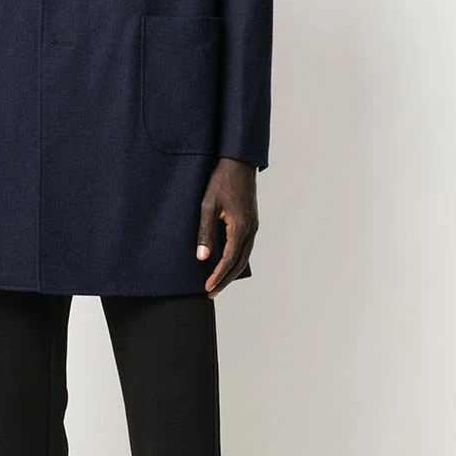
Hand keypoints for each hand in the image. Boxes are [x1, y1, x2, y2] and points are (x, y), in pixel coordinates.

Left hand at [196, 157, 258, 296]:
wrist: (239, 162)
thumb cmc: (221, 181)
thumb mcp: (207, 205)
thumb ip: (205, 232)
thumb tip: (202, 257)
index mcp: (240, 227)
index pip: (229, 259)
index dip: (218, 276)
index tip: (207, 288)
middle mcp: (250, 229)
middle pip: (239, 263)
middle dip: (225, 279)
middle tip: (211, 293)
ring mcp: (253, 226)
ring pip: (244, 256)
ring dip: (231, 271)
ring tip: (218, 283)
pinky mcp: (251, 222)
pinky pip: (245, 247)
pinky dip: (236, 260)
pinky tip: (227, 263)